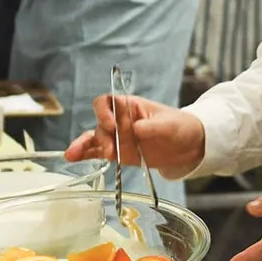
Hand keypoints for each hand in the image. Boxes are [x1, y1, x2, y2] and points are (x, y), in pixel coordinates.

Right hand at [64, 94, 205, 176]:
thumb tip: (137, 128)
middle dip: (102, 137)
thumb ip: (154, 126)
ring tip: (73, 156)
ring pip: (94, 138)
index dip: (104, 112)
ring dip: (85, 146)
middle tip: (109, 150)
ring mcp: (118, 137)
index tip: (111, 125)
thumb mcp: (171, 125)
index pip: (108, 102)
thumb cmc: (180, 127)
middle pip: (101, 124)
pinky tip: (73, 158)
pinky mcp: (118, 153)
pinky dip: (85, 155)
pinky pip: (97, 152)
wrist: (188, 146)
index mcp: (130, 106)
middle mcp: (120, 120)